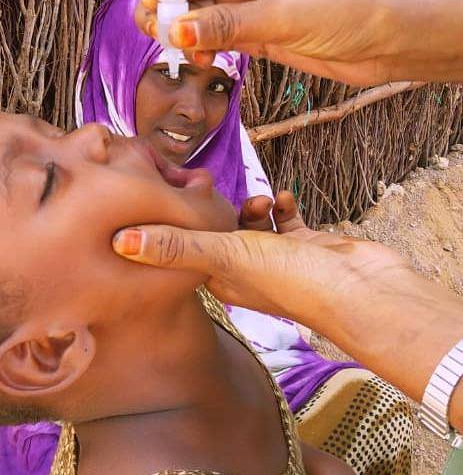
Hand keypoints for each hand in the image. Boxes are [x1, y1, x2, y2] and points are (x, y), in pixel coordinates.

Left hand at [113, 191, 407, 323]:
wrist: (360, 289)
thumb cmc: (290, 279)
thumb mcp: (226, 255)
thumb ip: (175, 247)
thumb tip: (118, 243)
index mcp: (219, 279)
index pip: (184, 252)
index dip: (174, 227)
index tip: (166, 200)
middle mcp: (243, 271)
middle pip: (217, 234)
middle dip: (215, 210)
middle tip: (212, 189)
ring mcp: (274, 260)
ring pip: (250, 225)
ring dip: (251, 207)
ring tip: (259, 202)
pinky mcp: (301, 245)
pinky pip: (283, 219)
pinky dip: (281, 205)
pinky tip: (284, 198)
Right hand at [136, 0, 404, 86]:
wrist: (386, 42)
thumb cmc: (348, 11)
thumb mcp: (282, 15)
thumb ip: (226, 24)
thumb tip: (175, 32)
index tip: (162, 5)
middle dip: (167, 5)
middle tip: (157, 34)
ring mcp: (247, 1)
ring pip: (196, 10)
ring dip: (181, 30)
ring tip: (177, 53)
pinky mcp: (253, 30)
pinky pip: (213, 34)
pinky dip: (202, 47)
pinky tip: (203, 61)